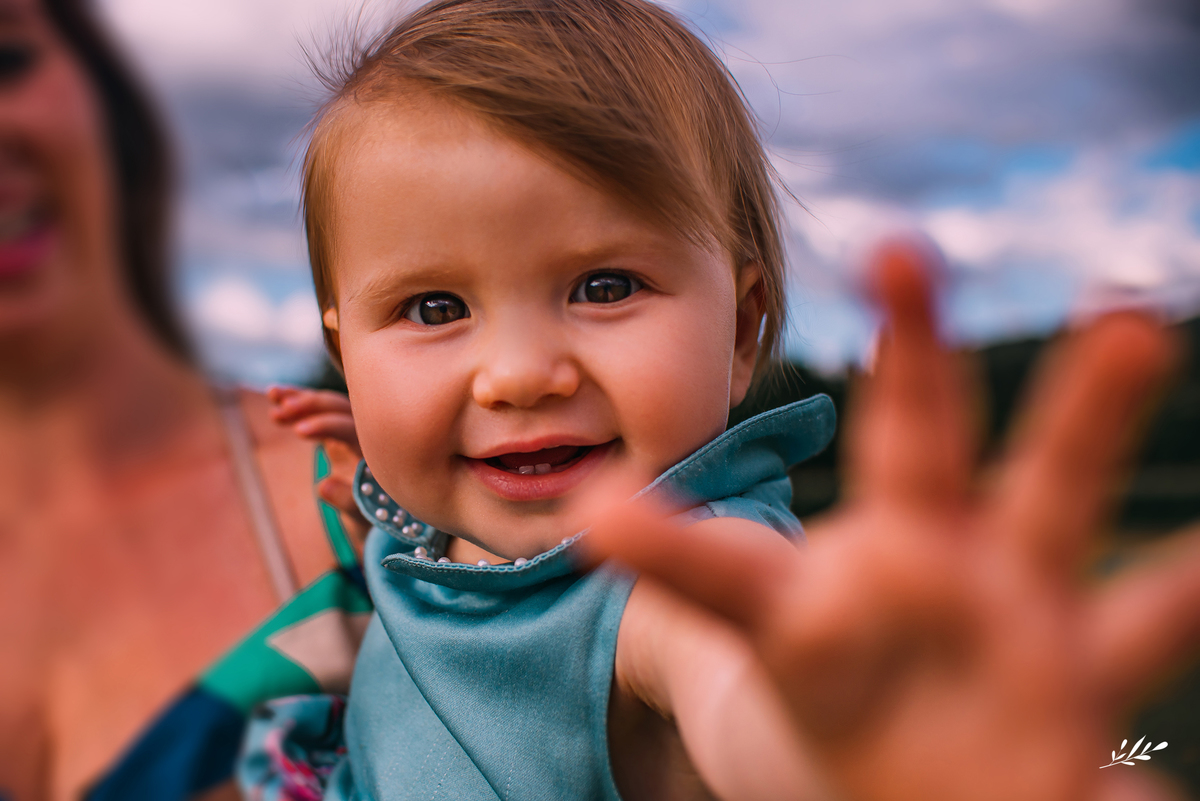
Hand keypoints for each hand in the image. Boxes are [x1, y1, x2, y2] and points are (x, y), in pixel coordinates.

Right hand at [268, 385, 368, 544]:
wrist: (380, 504)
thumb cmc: (374, 509)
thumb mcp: (364, 511)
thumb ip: (347, 499)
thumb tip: (323, 486)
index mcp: (378, 448)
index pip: (352, 429)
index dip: (326, 427)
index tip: (299, 431)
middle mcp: (368, 431)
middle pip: (341, 408)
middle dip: (311, 406)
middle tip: (282, 411)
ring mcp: (353, 425)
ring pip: (328, 403)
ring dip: (300, 398)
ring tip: (272, 395)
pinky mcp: (338, 425)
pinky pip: (319, 408)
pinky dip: (298, 400)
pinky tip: (273, 394)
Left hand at [583, 241, 1199, 800]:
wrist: (911, 763)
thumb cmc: (826, 694)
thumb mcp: (747, 675)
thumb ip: (680, 616)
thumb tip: (591, 532)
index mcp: (809, 591)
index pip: (726, 570)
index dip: (666, 550)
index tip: (597, 517)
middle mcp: (912, 564)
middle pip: (912, 445)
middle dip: (911, 350)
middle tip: (895, 244)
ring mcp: (1005, 606)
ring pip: (1052, 492)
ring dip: (1087, 409)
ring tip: (1129, 321)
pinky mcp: (1080, 671)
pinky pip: (1142, 633)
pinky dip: (1170, 612)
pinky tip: (1193, 586)